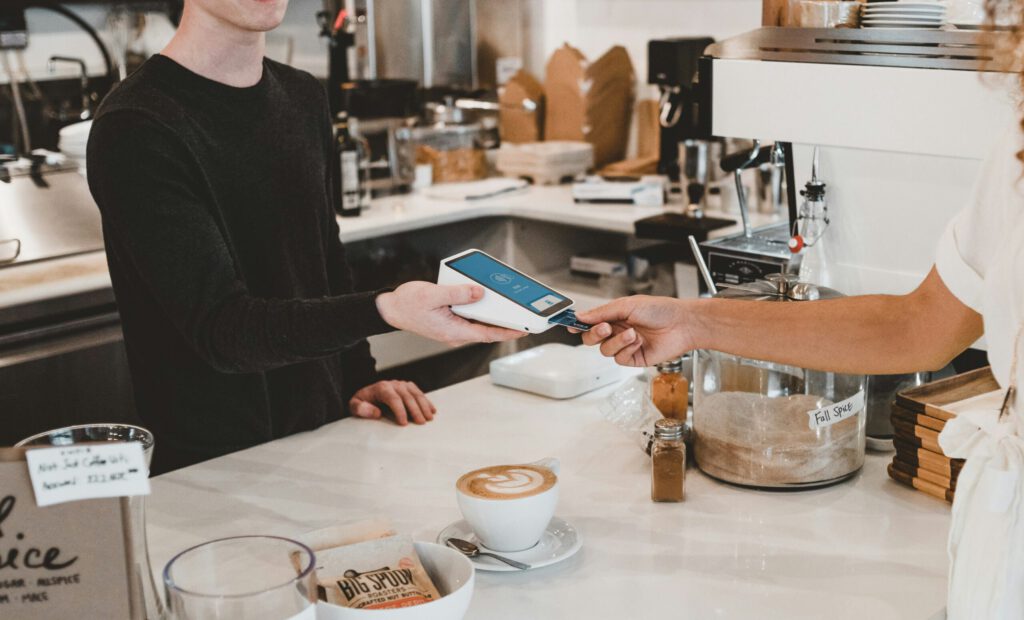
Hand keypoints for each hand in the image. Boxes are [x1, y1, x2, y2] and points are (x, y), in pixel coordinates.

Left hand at [349, 380, 436, 425]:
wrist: (367, 394)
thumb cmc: (362, 402)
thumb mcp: (354, 405)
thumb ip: (361, 409)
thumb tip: (376, 413)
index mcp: (381, 387)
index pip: (394, 399)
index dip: (400, 411)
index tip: (404, 423)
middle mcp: (393, 384)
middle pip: (407, 397)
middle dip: (415, 410)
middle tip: (420, 423)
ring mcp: (402, 385)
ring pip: (416, 394)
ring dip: (424, 406)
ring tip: (428, 418)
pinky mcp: (408, 387)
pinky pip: (419, 393)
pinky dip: (426, 402)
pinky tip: (432, 410)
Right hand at [376, 281, 525, 345]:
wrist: (390, 309)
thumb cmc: (407, 304)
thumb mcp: (433, 295)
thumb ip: (458, 294)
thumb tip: (479, 293)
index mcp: (453, 331)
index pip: (488, 334)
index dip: (508, 332)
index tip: (524, 329)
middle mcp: (456, 333)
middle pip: (487, 330)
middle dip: (506, 323)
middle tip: (523, 314)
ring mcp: (453, 329)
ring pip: (479, 324)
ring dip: (493, 316)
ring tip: (509, 306)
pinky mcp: (450, 322)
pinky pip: (470, 318)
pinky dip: (481, 310)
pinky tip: (485, 299)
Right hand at [576, 296, 695, 366]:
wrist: (682, 325)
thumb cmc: (660, 310)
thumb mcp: (627, 305)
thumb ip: (602, 312)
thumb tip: (581, 315)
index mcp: (614, 315)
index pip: (590, 321)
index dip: (578, 324)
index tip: (569, 325)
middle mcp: (617, 330)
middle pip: (592, 338)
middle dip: (595, 334)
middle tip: (605, 328)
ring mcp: (625, 345)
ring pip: (605, 350)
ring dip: (617, 341)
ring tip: (633, 333)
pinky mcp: (634, 358)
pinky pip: (620, 359)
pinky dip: (627, 350)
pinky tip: (639, 342)